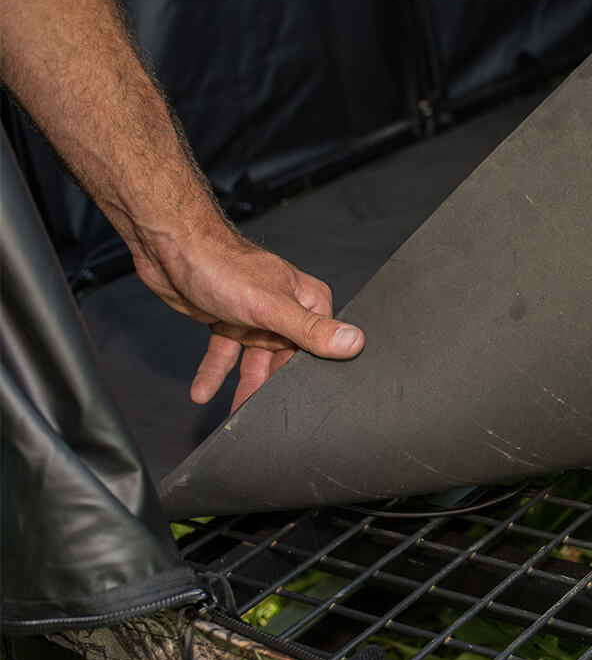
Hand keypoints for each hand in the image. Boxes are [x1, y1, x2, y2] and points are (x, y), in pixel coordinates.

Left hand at [128, 212, 363, 411]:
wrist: (169, 245)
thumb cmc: (221, 265)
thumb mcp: (273, 305)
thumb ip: (312, 330)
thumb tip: (355, 342)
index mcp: (307, 301)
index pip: (318, 348)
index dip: (307, 374)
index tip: (298, 400)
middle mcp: (285, 308)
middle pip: (285, 359)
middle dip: (272, 386)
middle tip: (261, 414)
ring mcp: (255, 315)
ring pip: (255, 361)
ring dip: (243, 386)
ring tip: (235, 412)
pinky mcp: (227, 319)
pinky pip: (225, 353)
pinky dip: (215, 372)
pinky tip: (203, 391)